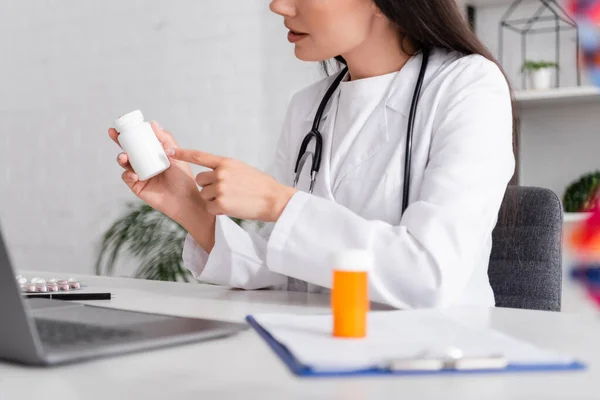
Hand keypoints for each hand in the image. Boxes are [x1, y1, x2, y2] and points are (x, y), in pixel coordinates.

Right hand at [108, 122, 202, 222]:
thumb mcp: (177, 155)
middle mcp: (146, 163)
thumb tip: (153, 123)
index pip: (141, 141)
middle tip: (113, 133)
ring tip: (123, 157)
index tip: (123, 124)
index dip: (131, 133)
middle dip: (119, 140)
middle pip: (129, 149)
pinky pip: (127, 177)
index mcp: (155, 154)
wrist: (184, 200)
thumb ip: (166, 139)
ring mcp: (140, 174)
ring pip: (125, 163)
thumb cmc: (183, 178)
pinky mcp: (137, 186)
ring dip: (121, 158)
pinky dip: (127, 174)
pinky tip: (134, 175)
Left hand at [166, 148, 297, 221]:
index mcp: (226, 162)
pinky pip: (209, 208)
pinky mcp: (221, 203)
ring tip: (232, 200)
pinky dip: (217, 211)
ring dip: (213, 200)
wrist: (274, 199)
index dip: (182, 153)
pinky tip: (231, 208)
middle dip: (208, 187)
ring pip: (204, 195)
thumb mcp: (243, 169)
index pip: (199, 156)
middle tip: (225, 192)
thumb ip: (226, 169)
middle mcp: (221, 173)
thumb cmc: (261, 186)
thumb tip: (214, 172)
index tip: (168, 150)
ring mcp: (220, 188)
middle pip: (200, 180)